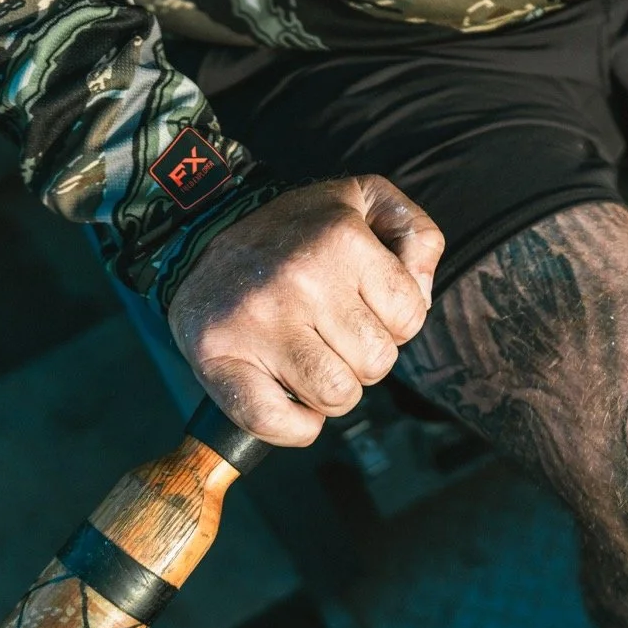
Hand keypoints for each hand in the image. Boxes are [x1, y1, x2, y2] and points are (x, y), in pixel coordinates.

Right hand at [169, 175, 444, 446]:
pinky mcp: (217, 357)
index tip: (362, 308)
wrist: (205, 226)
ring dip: (331, 390)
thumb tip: (422, 294)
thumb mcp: (366, 201)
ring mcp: (256, 321)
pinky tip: (289, 395)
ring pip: (336, 396)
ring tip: (309, 358)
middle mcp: (299, 279)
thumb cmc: (298, 227)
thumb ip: (417, 234)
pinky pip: (272, 420)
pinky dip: (293, 425)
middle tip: (331, 334)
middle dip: (363, 357)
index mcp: (341, 240)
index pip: (410, 318)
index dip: (393, 323)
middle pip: (376, 364)